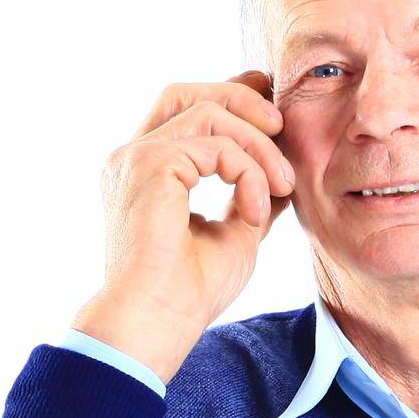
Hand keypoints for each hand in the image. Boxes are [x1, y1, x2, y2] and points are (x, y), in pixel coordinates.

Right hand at [71, 70, 294, 381]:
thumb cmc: (188, 294)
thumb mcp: (235, 236)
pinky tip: (257, 212)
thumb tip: (283, 176)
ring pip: (208, 112)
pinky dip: (248, 173)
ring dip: (258, 145)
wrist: (158, 323)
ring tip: (284, 184)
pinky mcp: (149, 166)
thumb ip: (251, 198)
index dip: (229, 96)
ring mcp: (136, 158)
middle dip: (242, 98)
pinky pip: (216, 146)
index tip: (271, 104)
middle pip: (189, 94)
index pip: (185, 111)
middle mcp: (134, 158)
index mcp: (148, 173)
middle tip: (282, 126)